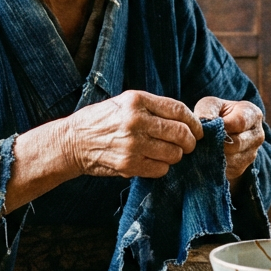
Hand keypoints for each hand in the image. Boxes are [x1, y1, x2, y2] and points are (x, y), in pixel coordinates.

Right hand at [67, 90, 203, 178]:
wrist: (73, 141)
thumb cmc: (102, 121)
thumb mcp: (125, 102)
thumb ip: (153, 108)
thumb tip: (185, 121)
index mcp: (136, 100)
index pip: (178, 110)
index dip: (193, 121)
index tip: (198, 129)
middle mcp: (135, 120)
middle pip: (180, 133)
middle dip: (190, 141)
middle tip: (188, 145)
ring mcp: (132, 144)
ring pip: (173, 154)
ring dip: (175, 155)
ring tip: (166, 152)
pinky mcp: (128, 164)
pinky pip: (160, 169)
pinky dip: (161, 167)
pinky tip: (152, 161)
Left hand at [193, 96, 264, 180]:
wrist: (222, 130)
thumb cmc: (217, 113)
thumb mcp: (212, 105)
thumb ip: (208, 110)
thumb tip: (204, 124)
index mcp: (253, 114)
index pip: (240, 122)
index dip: (222, 125)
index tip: (208, 126)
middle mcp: (258, 135)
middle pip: (237, 143)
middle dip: (217, 142)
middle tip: (202, 139)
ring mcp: (252, 153)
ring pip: (231, 159)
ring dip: (215, 154)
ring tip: (204, 146)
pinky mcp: (242, 168)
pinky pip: (227, 169)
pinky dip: (215, 164)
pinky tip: (208, 155)